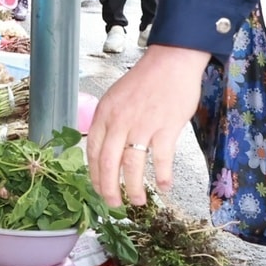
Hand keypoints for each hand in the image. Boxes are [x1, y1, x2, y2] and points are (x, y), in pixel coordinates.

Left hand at [87, 44, 210, 205]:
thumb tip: (105, 150)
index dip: (95, 175)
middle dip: (109, 189)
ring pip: (132, 166)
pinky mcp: (166, 127)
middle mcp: (120, 121)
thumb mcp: (116, 97)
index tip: (98, 189)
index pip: (93, 151)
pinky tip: (165, 186)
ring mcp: (143, 125)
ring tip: (137, 201)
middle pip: (109, 164)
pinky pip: (162, 159)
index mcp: (104, 114)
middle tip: (113, 204)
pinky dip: (163, 176)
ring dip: (134, 188)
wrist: (171, 61)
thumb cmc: (145, 80)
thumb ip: (110, 122)